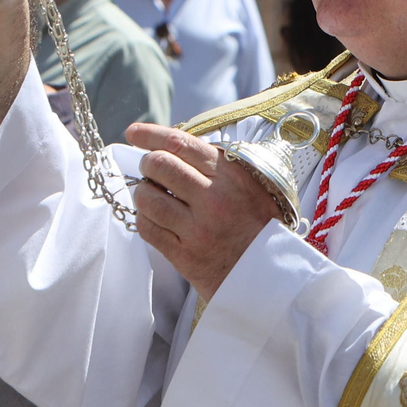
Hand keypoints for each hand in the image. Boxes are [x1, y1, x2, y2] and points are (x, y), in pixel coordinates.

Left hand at [125, 123, 282, 299]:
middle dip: (147, 163)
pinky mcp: (185, 256)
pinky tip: (154, 218)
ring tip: (152, 195)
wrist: (271, 274)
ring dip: (143, 193)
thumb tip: (179, 146)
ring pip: (147, 198)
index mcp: (231, 176)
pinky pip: (148, 229)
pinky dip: (144, 219)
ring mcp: (197, 229)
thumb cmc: (261, 226)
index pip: (181, 144)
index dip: (151, 134)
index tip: (134, 133)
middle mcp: (213, 199)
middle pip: (159, 165)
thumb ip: (221, 165)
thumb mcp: (255, 186)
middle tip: (151, 169)